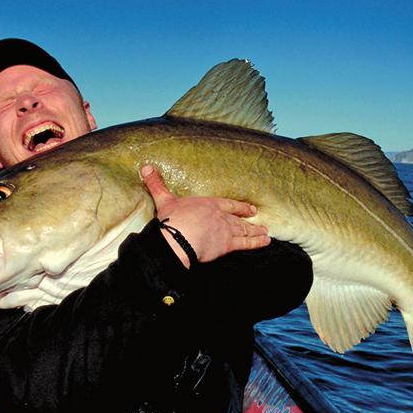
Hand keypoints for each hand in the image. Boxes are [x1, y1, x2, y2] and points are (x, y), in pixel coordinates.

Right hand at [141, 165, 269, 267]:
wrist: (177, 240)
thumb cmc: (172, 220)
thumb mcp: (164, 200)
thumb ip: (157, 184)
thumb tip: (146, 167)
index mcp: (208, 204)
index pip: (228, 204)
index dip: (240, 207)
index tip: (250, 209)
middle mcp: (220, 216)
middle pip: (238, 219)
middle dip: (249, 221)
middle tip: (261, 222)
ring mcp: (226, 230)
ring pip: (244, 231)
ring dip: (256, 232)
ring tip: (267, 233)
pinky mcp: (226, 245)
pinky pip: (245, 244)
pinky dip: (257, 243)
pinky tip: (266, 242)